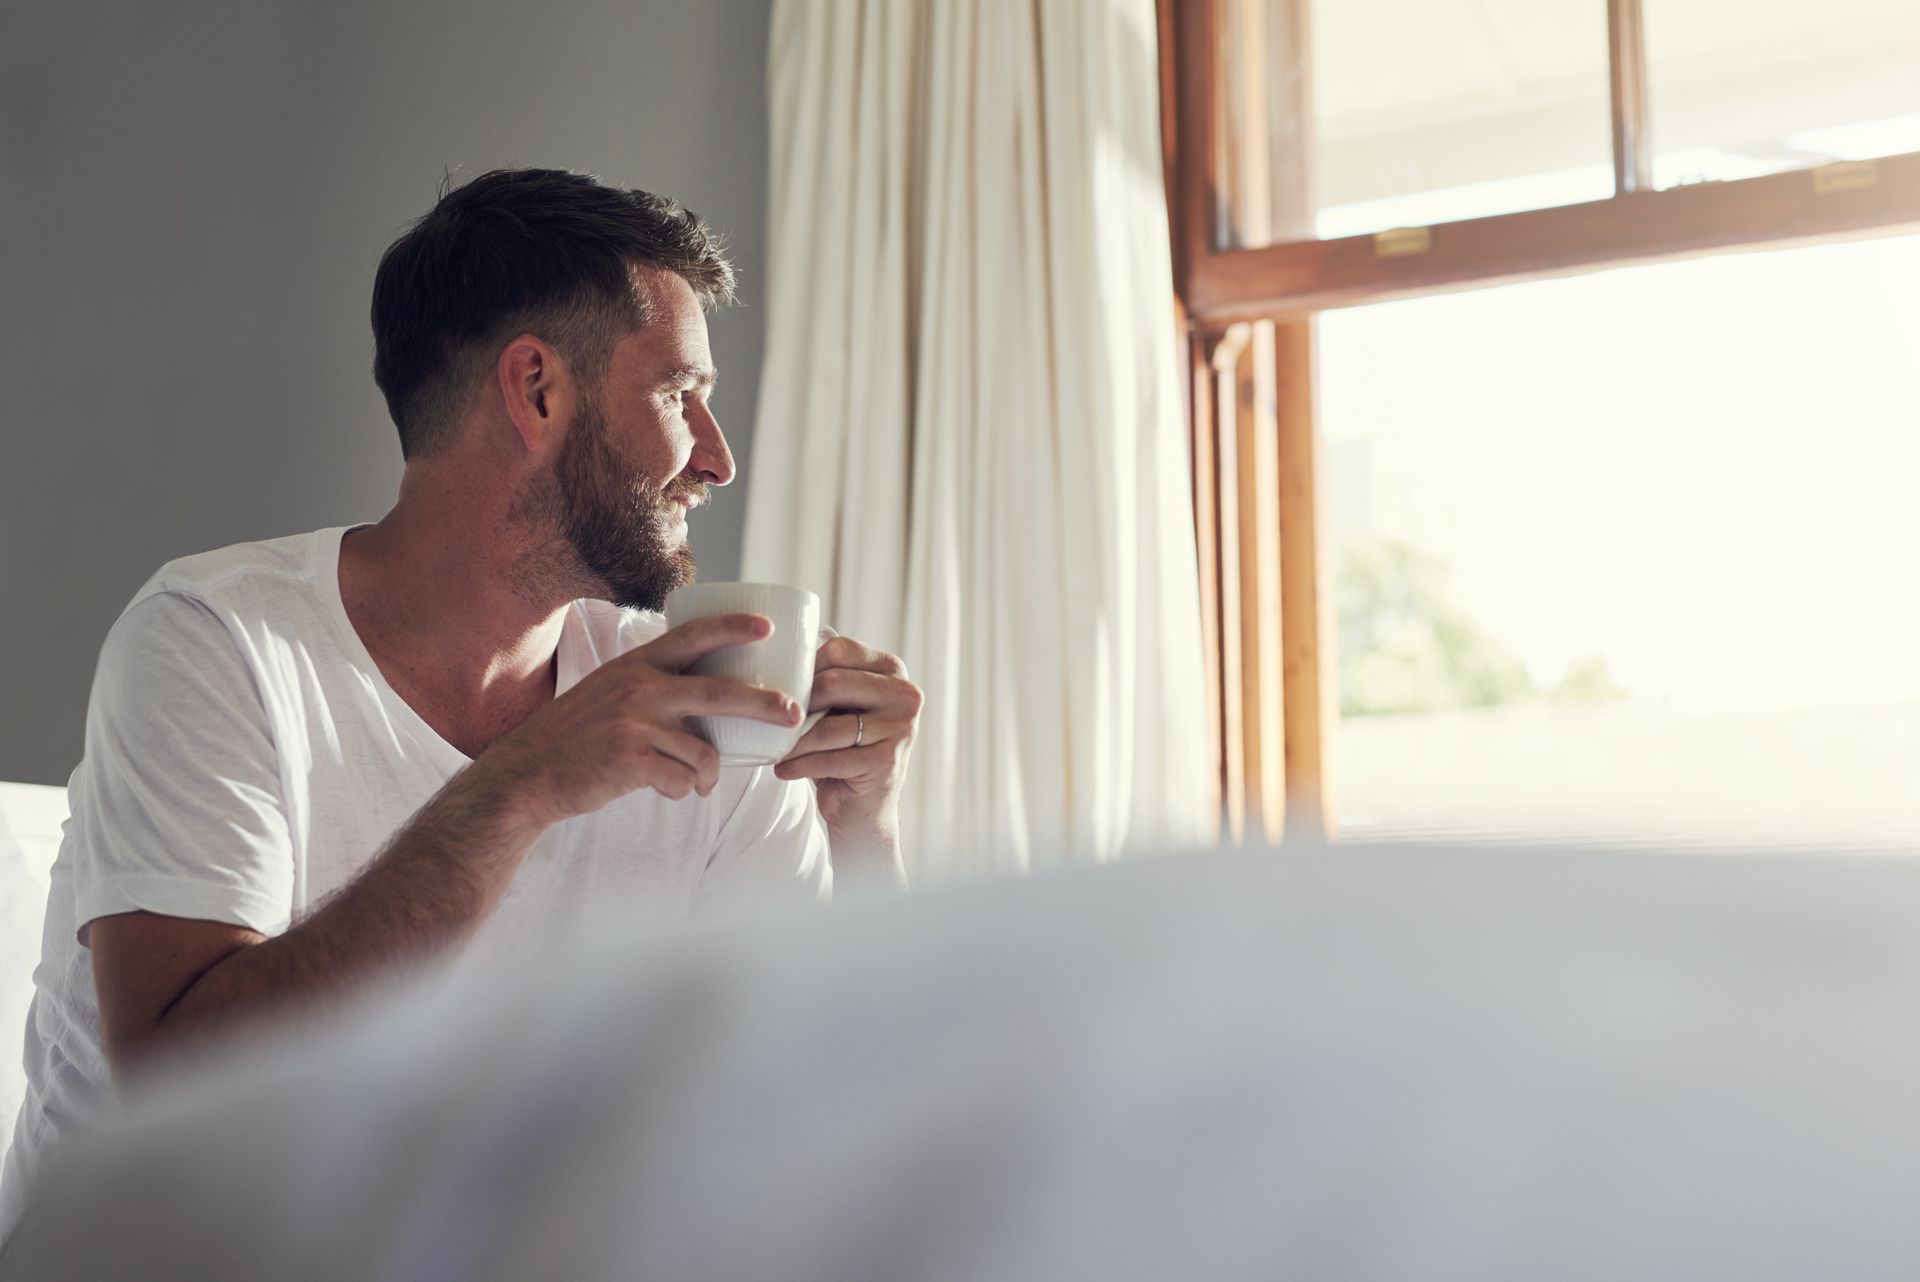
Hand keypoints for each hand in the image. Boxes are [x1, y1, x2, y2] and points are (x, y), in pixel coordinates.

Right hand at [472, 613, 804, 826]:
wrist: (528, 773)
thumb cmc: (578, 735)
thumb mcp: (611, 691)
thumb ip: (654, 685)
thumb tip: (709, 693)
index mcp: (636, 665)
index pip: (692, 635)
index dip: (733, 627)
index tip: (768, 627)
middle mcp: (638, 687)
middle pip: (719, 692)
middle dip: (765, 703)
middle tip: (794, 716)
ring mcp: (635, 723)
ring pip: (704, 751)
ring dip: (708, 774)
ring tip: (700, 783)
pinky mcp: (631, 760)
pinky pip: (682, 779)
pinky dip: (682, 791)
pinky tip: (670, 791)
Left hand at [774, 635, 921, 849]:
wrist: (863, 809)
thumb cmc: (843, 750)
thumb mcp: (837, 706)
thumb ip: (824, 676)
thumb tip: (778, 648)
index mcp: (892, 670)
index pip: (840, 649)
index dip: (804, 667)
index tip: (779, 687)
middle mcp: (905, 694)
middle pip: (834, 683)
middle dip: (796, 704)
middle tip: (771, 721)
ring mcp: (901, 728)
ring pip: (829, 726)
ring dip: (793, 741)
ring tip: (774, 749)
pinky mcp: (889, 762)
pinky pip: (832, 758)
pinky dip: (800, 765)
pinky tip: (783, 769)